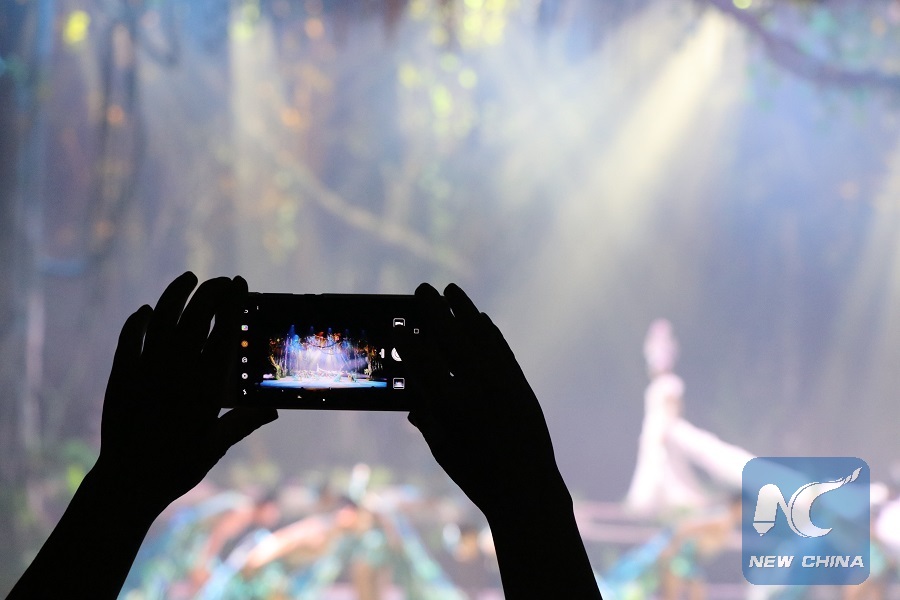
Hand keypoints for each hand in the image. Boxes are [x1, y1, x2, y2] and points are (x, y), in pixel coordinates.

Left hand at [94, 272, 276, 510]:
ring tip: (189, 279)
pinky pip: (129, 338)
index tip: (241, 284)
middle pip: (195, 315)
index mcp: (205, 383)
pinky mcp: (122, 375)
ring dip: (176, 294)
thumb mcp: (218, 444)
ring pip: (162, 318)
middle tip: (223, 282)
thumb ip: (245, 421)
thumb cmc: (179, 466)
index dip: (233, 303)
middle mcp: (177, 368)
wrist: (129, 481)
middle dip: (211, 292)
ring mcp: (146, 368)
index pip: (224, 330)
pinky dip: (138, 321)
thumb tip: (274, 410)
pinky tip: (146, 311)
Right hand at [399, 283, 565, 517]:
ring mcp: (503, 382)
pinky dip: (489, 330)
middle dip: (434, 310)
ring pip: (481, 335)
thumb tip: (412, 384)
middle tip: (421, 289)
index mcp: (452, 405)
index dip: (407, 341)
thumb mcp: (441, 446)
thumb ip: (425, 411)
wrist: (526, 488)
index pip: (423, 361)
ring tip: (450, 289)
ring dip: (464, 309)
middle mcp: (478, 387)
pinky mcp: (520, 384)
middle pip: (451, 337)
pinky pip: (501, 348)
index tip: (396, 326)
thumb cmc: (476, 474)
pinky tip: (479, 318)